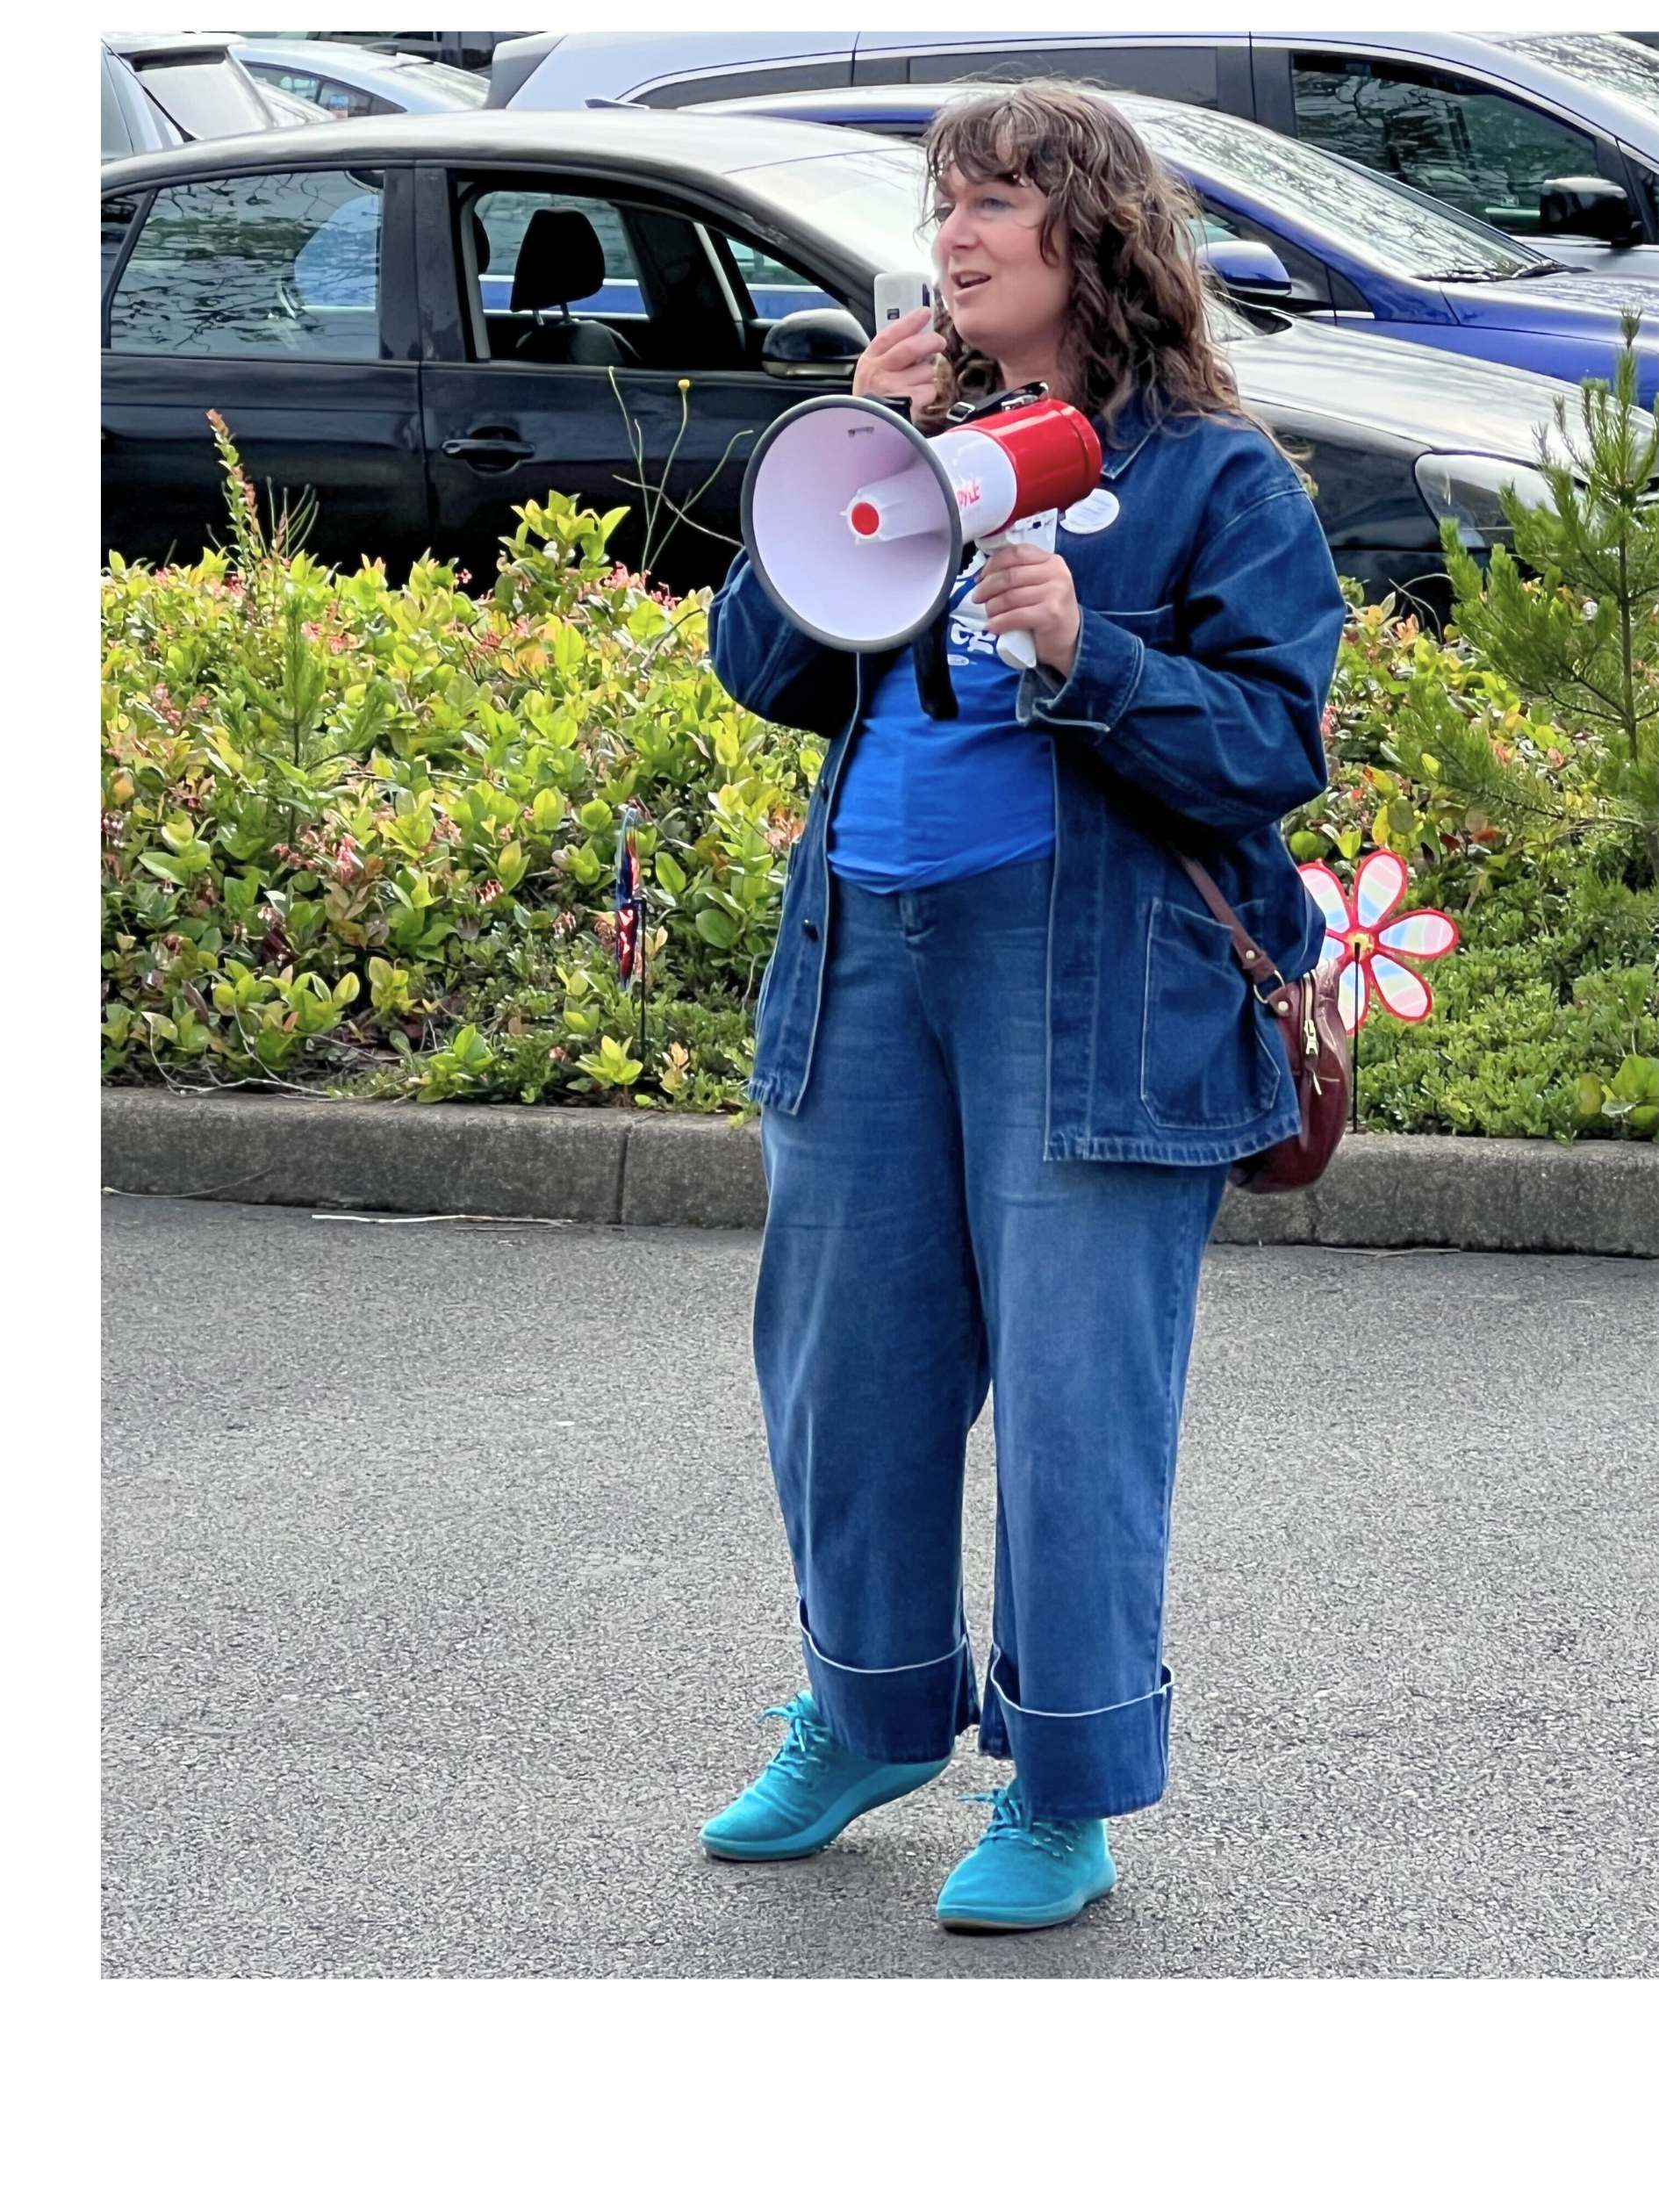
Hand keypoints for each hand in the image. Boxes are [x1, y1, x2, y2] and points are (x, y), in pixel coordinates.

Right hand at [852, 305, 945, 409]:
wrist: (867, 433)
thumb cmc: (873, 403)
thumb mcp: (871, 375)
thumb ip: (888, 355)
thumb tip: (917, 336)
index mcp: (869, 362)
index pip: (889, 335)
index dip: (909, 322)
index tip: (925, 313)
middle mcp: (878, 373)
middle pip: (910, 348)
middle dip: (929, 341)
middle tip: (939, 342)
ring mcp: (891, 388)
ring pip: (924, 371)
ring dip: (927, 376)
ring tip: (916, 384)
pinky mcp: (905, 403)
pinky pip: (929, 390)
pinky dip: (928, 394)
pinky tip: (917, 399)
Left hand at [972, 543, 1081, 677]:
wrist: (1069, 640)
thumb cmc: (1048, 611)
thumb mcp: (1039, 585)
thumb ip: (1019, 574)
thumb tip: (983, 577)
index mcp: (1051, 560)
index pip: (1016, 553)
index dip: (993, 564)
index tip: (981, 577)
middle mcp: (1056, 573)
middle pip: (1010, 575)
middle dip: (987, 587)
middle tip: (977, 598)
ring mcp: (1055, 593)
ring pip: (1010, 596)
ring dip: (992, 607)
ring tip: (988, 615)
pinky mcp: (1051, 614)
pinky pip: (1016, 616)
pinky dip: (1000, 623)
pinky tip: (992, 627)